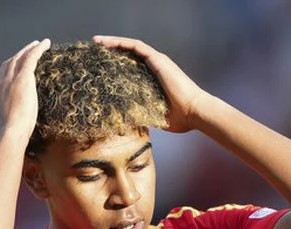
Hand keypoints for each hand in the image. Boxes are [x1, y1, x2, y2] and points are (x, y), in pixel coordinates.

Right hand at [0, 39, 50, 139]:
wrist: (8, 134)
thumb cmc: (9, 139)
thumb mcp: (4, 130)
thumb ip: (6, 125)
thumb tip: (11, 130)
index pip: (1, 80)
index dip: (8, 73)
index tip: (15, 71)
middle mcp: (0, 85)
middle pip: (8, 64)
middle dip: (17, 56)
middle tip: (26, 51)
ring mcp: (10, 80)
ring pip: (19, 58)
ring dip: (27, 49)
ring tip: (37, 45)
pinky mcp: (23, 78)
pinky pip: (31, 57)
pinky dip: (37, 49)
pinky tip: (45, 44)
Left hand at [93, 35, 210, 133]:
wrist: (195, 112)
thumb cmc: (181, 118)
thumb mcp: (156, 116)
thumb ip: (144, 115)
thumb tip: (129, 124)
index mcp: (156, 79)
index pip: (133, 67)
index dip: (118, 64)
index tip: (102, 66)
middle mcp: (156, 66)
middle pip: (131, 54)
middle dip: (112, 51)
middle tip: (95, 51)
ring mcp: (157, 61)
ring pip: (131, 47)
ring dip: (113, 43)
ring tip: (97, 42)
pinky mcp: (158, 60)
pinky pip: (136, 46)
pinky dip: (121, 43)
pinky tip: (107, 43)